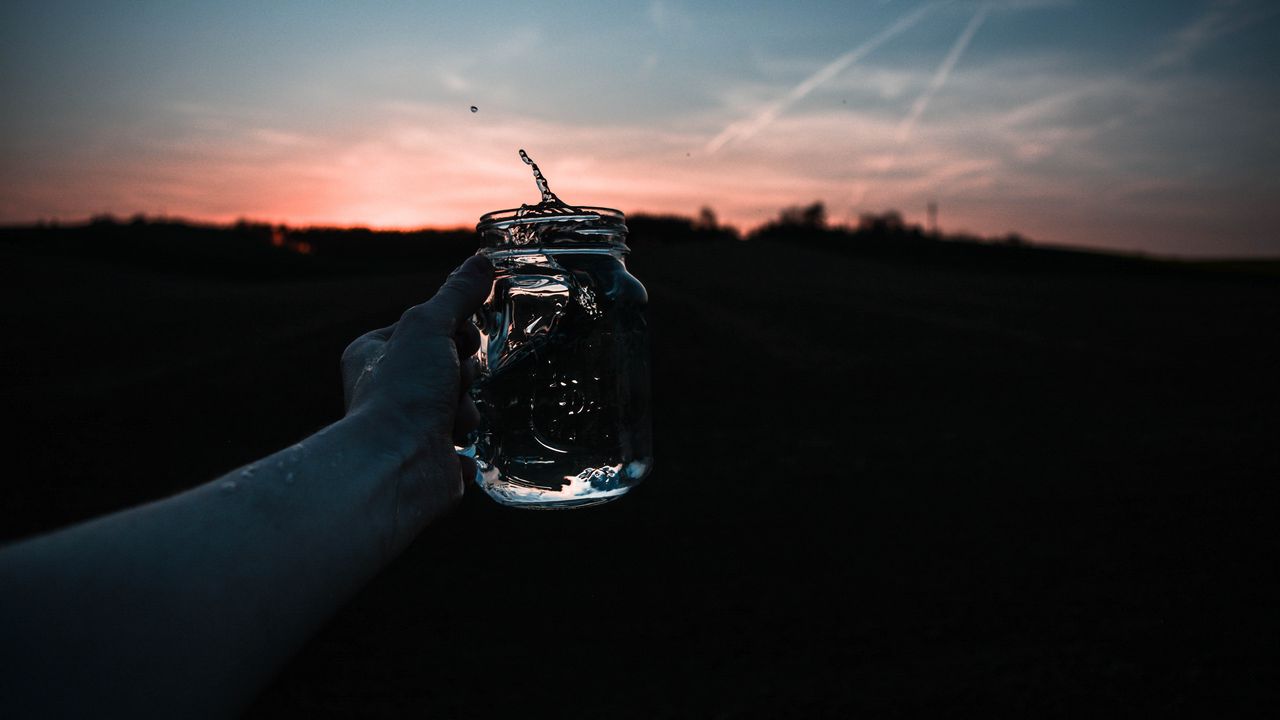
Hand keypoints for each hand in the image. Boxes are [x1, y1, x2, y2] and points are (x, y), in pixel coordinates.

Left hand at [339, 255, 492, 510]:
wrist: (398, 467)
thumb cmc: (402, 393)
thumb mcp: (428, 327)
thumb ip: (457, 295)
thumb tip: (481, 261)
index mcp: (374, 354)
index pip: (429, 327)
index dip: (453, 332)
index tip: (457, 341)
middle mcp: (388, 389)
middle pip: (451, 365)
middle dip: (462, 376)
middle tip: (451, 384)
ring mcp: (410, 428)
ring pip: (463, 404)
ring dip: (466, 412)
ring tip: (450, 423)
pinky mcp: (431, 462)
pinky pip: (466, 449)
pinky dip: (466, 451)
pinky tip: (454, 450)